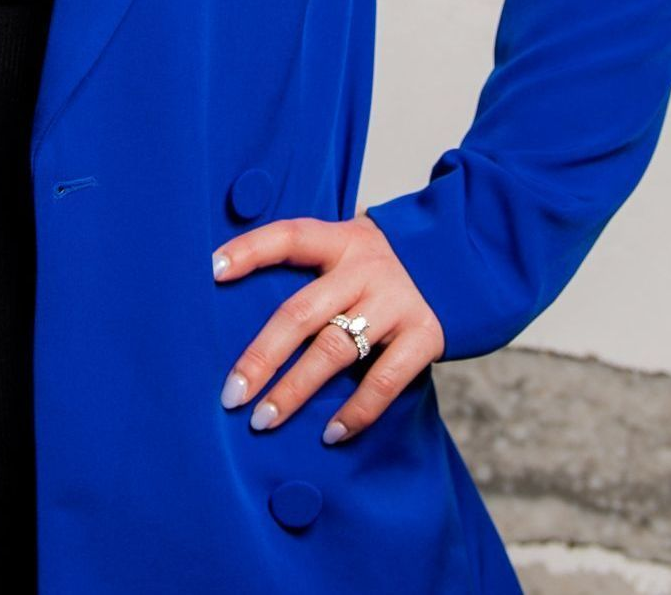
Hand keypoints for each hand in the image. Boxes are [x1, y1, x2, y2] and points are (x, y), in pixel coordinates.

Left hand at [211, 212, 444, 443]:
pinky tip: (330, 434)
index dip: (250, 249)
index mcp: (340, 240)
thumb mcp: (346, 249)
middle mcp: (364, 269)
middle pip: (301, 311)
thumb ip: (309, 271)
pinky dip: (357, 410)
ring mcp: (395, 302)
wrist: (458, 263)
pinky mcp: (423, 335)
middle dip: (262, 356)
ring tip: (264, 419)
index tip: (212, 270)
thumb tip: (238, 301)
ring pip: (334, 348)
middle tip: (231, 394)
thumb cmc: (379, 267)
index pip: (289, 236)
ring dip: (296, 389)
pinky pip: (384, 379)